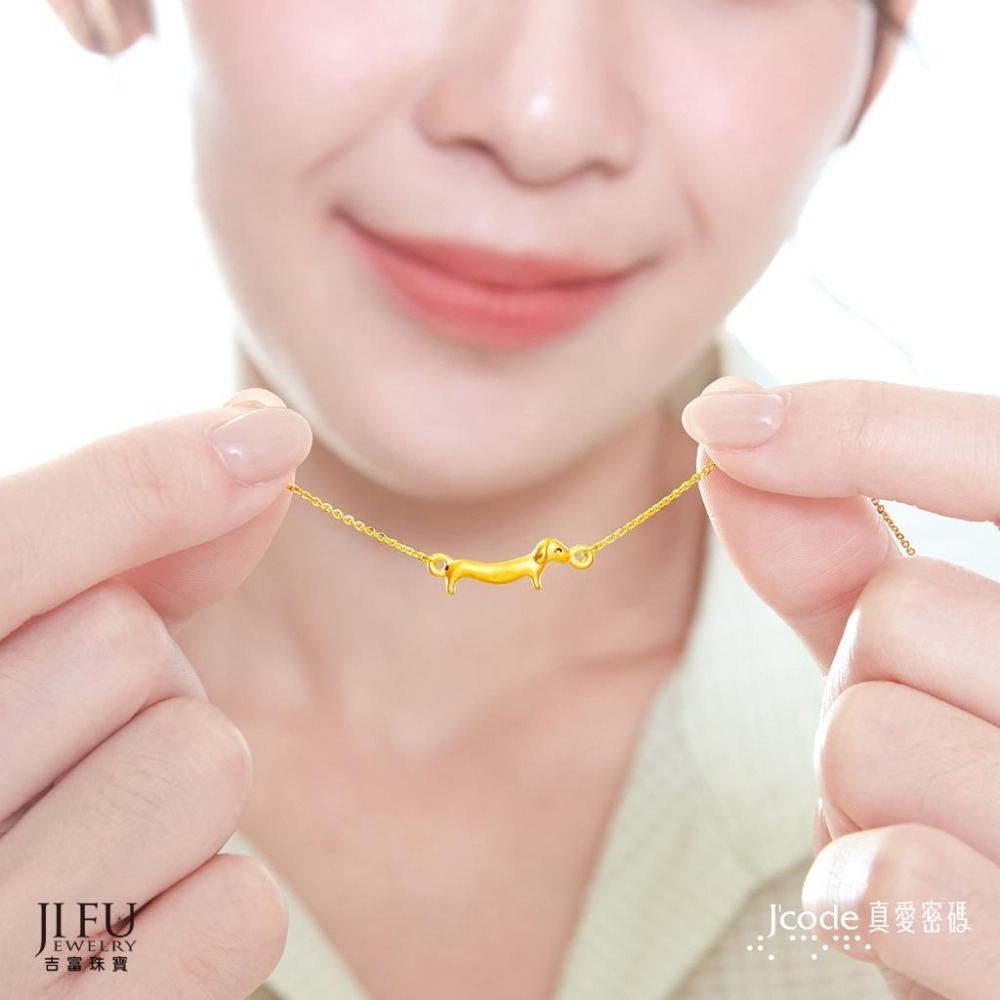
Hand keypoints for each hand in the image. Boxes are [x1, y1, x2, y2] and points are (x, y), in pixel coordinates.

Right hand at [0, 388, 311, 996]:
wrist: (6, 961)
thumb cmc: (6, 791)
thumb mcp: (22, 660)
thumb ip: (124, 555)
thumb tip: (262, 448)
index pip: (2, 548)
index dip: (139, 482)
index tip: (267, 434)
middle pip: (126, 649)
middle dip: (140, 680)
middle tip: (74, 747)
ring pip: (200, 765)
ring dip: (181, 790)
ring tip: (96, 842)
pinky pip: (237, 910)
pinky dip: (208, 913)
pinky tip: (124, 939)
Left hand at [681, 374, 999, 999]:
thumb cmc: (969, 797)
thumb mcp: (914, 669)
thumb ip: (834, 559)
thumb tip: (728, 437)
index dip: (862, 427)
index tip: (723, 417)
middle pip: (899, 617)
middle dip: (862, 680)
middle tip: (929, 744)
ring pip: (867, 739)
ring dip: (851, 796)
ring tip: (929, 831)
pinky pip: (893, 875)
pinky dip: (860, 894)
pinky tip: (904, 907)